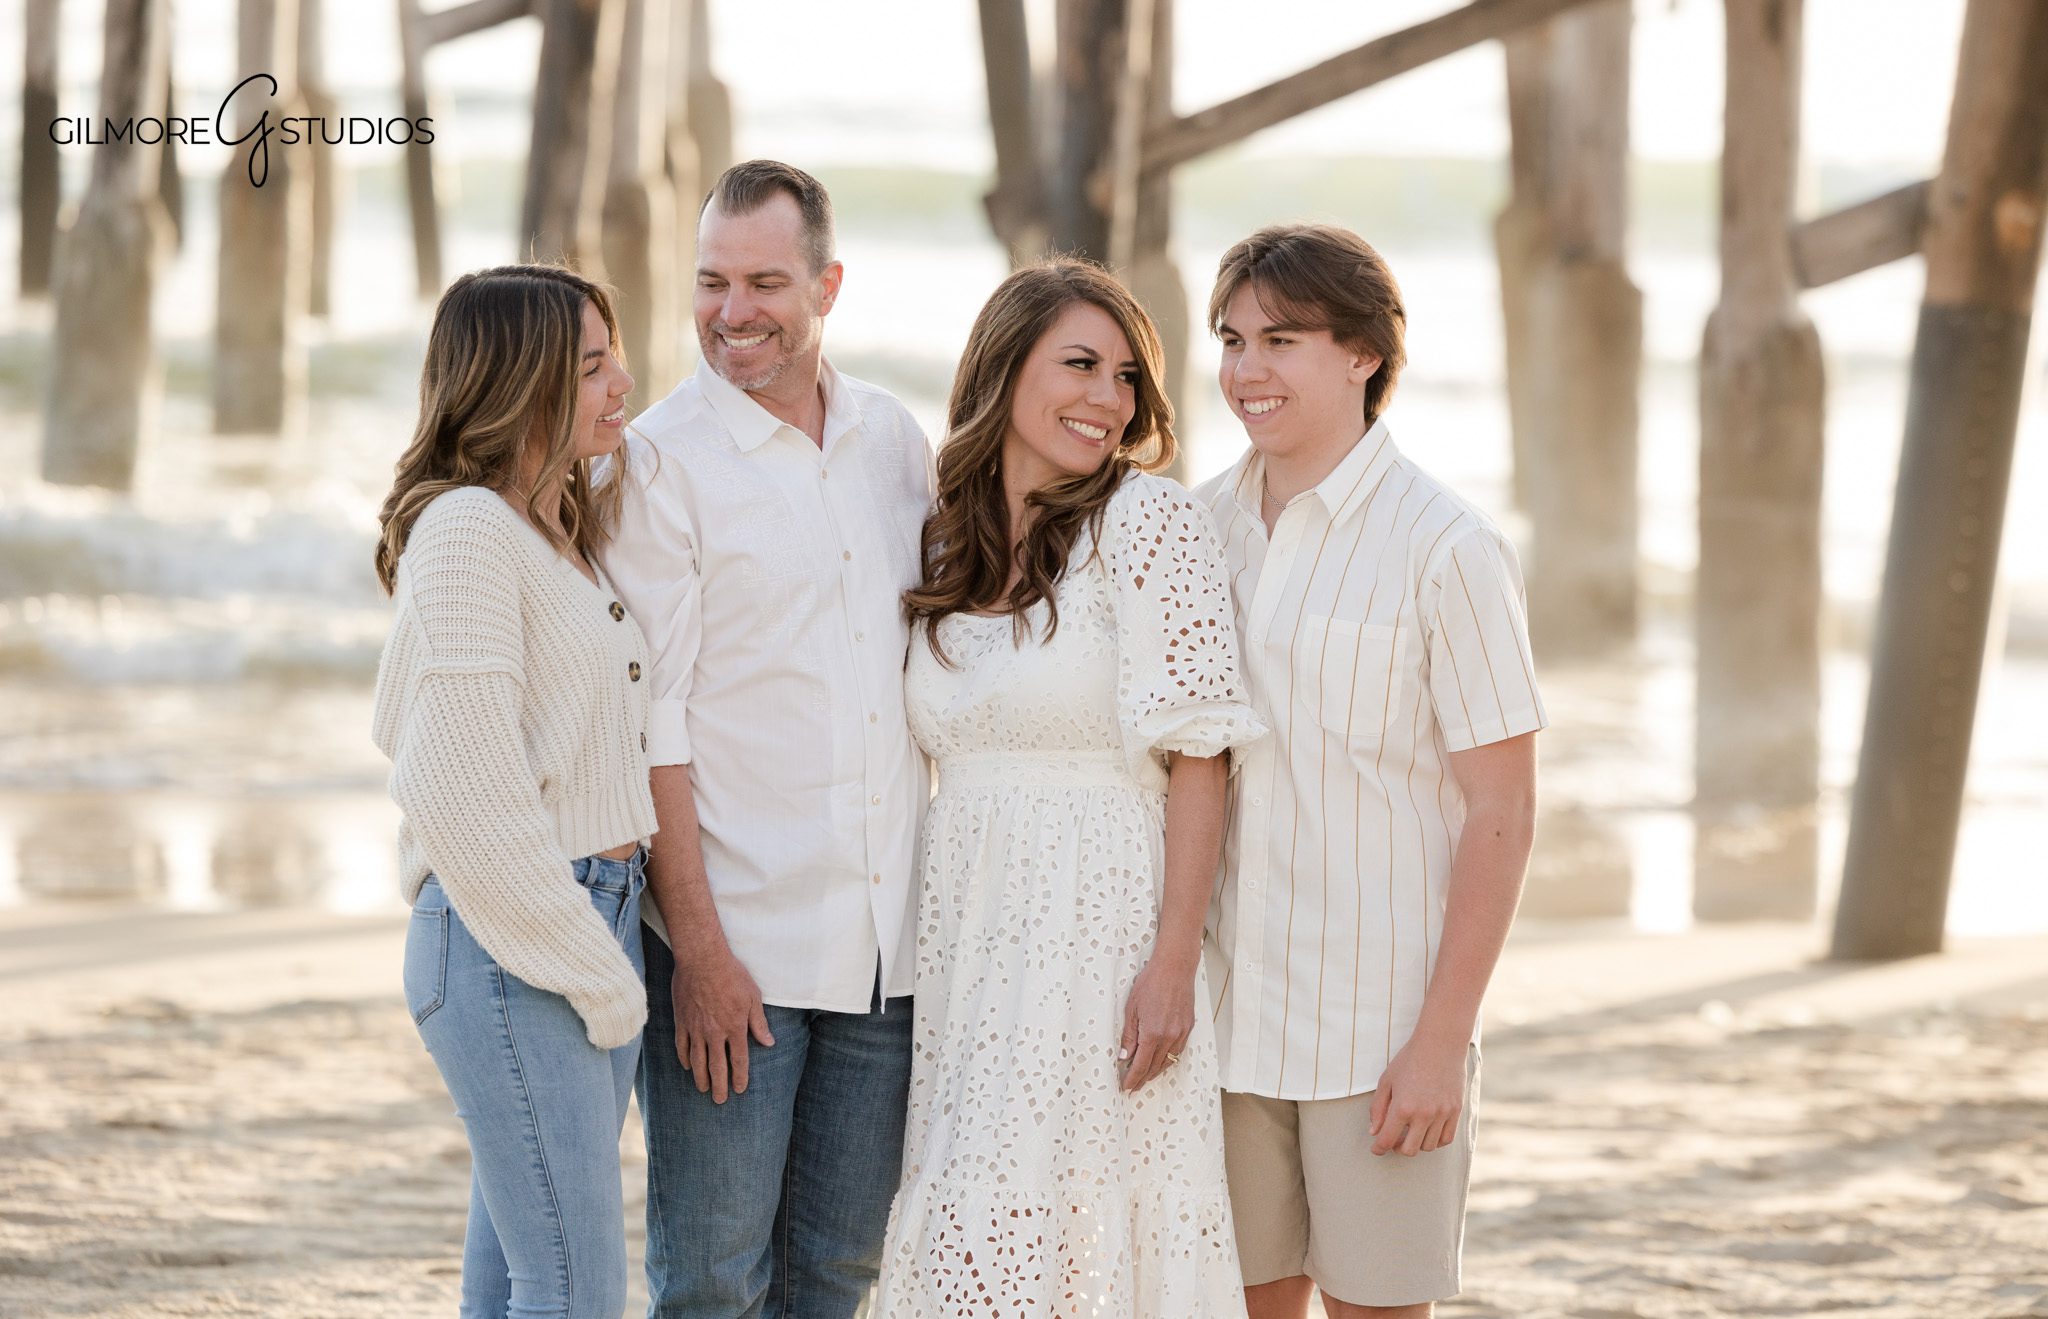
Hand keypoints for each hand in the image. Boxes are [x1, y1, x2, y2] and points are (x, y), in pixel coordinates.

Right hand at [669, 943, 773, 1103]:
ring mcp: (696, 1028)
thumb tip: (769, 1042)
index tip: (740, 1089)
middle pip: (717, 1066)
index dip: (740, 1077)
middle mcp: (715, 1033)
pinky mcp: (682, 1021)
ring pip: (698, 1061)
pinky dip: (684, 1059)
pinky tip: (687, 1066)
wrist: (702, 960)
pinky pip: (682, 1046)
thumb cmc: (732, 975)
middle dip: (719, 1086)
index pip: (739, 1060)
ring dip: (701, 1078)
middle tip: (719, 1101)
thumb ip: (759, 1023)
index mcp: (735, 1028)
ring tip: (703, 1089)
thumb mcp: (753, 997)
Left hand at [1119, 954, 1195, 1092]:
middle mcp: (1169, 1037)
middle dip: (1142, 1079)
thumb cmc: (1152, 983)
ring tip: (1145, 1078)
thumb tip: (1125, 1056)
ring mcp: (1181, 1034)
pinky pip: (1178, 1052)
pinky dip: (1168, 1060)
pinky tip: (1161, 1062)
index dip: (1132, 1079)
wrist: (1174, 968)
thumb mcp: (1131, 1009)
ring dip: (1155, 1072)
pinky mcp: (1188, 1028)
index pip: (1141, 1065)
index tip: (1126, 1087)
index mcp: (1152, 1033)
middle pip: (1155, 1067)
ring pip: (1168, 1062)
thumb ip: (1129, 1036)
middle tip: (1132, 1086)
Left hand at [1369, 1035, 1467, 1155]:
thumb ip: (1378, 1108)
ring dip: (1417, 1144)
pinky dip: (1435, 1141)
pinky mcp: (1456, 1111)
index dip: (1379, 1148)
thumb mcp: (1386, 1081)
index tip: (1376, 1149)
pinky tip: (1427, 1132)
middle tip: (1393, 1141)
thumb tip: (1374, 1132)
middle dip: (1397, 1148)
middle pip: (1409, 1150)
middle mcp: (1423, 1115)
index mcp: (1402, 1107)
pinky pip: (1446, 1139)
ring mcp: (1442, 1114)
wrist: (1440, 1044)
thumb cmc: (1409, 1060)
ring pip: (1428, 1147)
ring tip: (1410, 1133)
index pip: (1387, 1140)